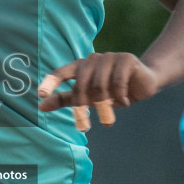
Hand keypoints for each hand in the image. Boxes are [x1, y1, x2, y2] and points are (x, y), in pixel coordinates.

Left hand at [38, 53, 160, 130]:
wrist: (143, 84)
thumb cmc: (111, 91)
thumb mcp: (87, 98)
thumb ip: (65, 99)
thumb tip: (40, 106)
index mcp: (80, 66)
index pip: (61, 73)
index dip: (51, 83)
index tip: (41, 95)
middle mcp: (93, 59)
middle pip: (81, 84)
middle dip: (82, 106)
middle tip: (84, 126)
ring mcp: (110, 57)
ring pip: (99, 85)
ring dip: (104, 105)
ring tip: (108, 117)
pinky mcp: (126, 59)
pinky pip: (117, 82)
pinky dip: (119, 96)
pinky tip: (125, 102)